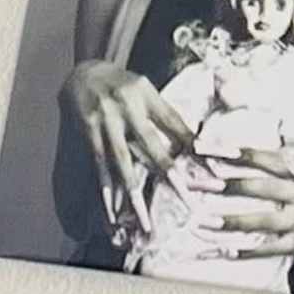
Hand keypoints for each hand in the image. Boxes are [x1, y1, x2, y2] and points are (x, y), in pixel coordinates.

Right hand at [61, 61, 182, 251]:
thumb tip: (193, 144)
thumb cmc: (121, 83)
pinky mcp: (89, 136)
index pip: (175, 124)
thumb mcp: (147, 89)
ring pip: (124, 164)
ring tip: (143, 220)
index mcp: (146, 95)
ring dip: (134, 194)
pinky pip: (100, 169)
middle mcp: (127, 110)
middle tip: (187, 202)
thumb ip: (166, 114)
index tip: (212, 170)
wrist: (81, 73)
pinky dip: (106, 191)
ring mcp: (106, 124)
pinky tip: (112, 212)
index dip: (194, 146)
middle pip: (151, 148)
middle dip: (170, 176)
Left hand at [203, 152, 293, 262]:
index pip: (266, 159)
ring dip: (230, 221)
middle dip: (226, 185)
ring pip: (260, 220)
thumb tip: (234, 151)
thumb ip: (276, 164)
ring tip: (203, 222)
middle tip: (198, 185)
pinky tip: (223, 252)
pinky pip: (267, 249)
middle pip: (260, 187)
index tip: (212, 152)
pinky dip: (244, 251)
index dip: (240, 155)